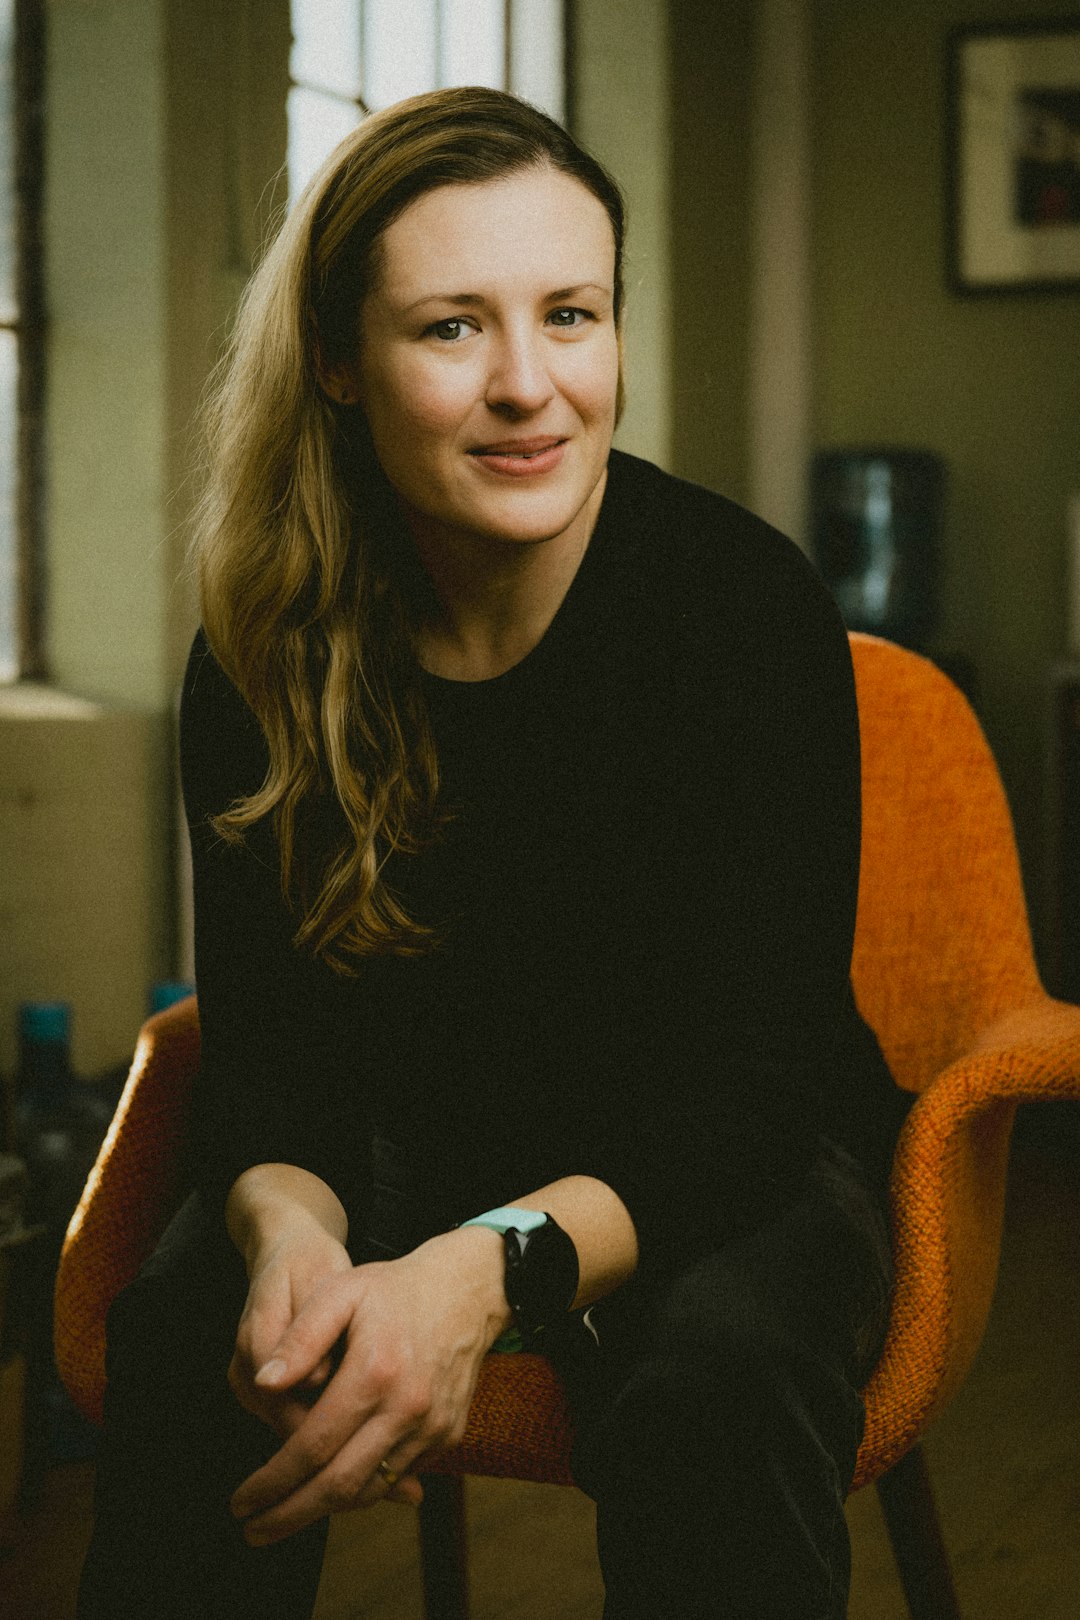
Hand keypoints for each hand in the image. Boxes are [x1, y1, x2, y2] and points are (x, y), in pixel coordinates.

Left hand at [229, 1223, 507, 1543]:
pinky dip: (361, 1488)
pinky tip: (332, 1486)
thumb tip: (264, 1384)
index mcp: (374, 1373)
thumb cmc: (396, 1288)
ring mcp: (432, 1427)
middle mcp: (407, 1408)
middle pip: (339, 1486)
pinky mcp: (447, 1435)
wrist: (469, 1290)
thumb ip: (300, 1338)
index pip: (312, 1447)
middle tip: (252, 1531)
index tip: (240, 1501)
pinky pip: (397, 1475)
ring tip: (284, 1514)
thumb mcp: (341, 1291)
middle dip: (290, 1515)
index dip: (272, 1481)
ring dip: (324, 1510)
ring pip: (370, 1489)